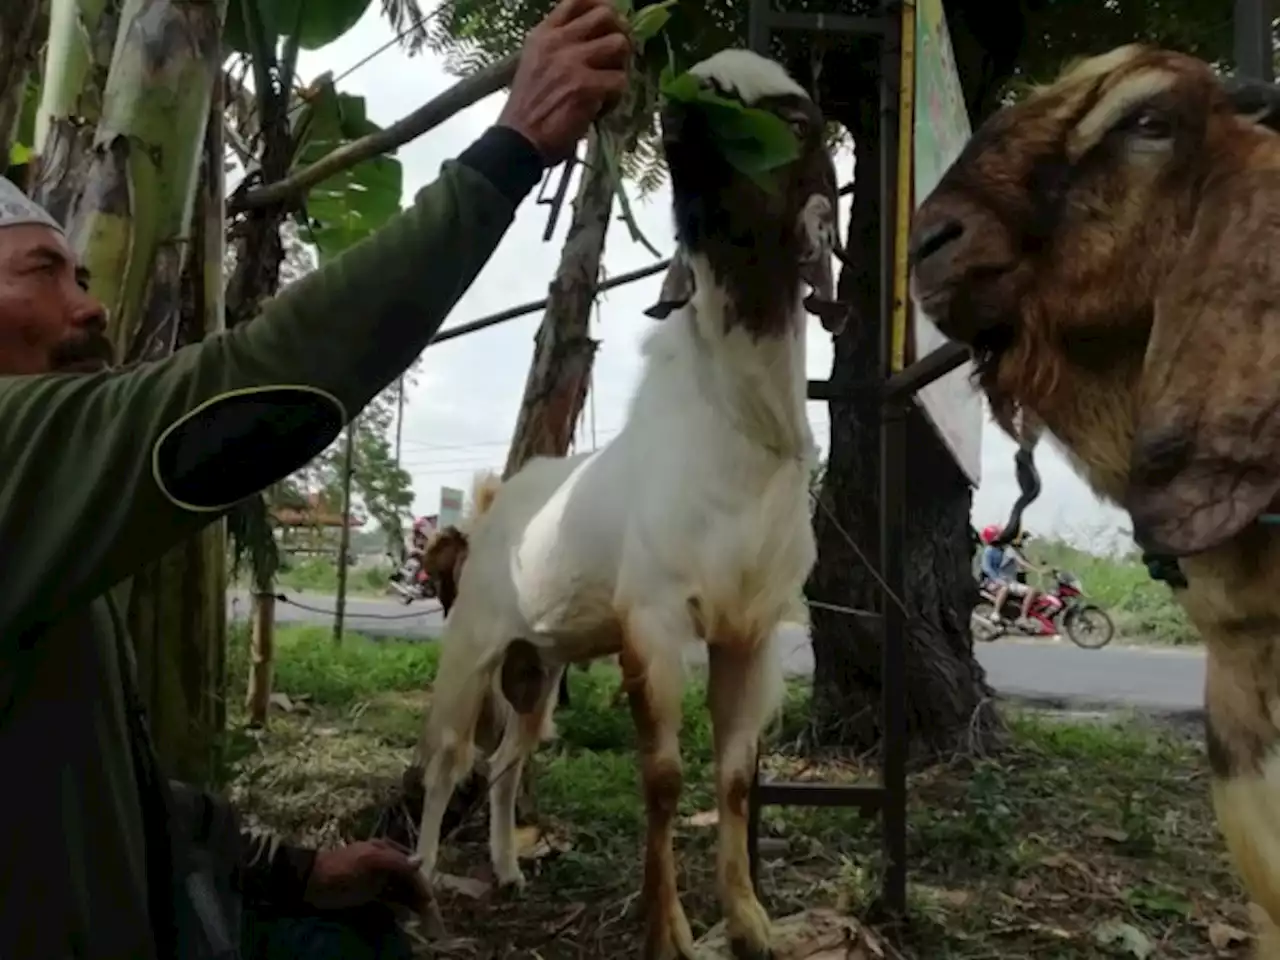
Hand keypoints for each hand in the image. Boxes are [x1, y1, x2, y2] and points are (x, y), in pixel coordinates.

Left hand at [303, 839, 430, 912]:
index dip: (420, 881)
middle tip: (426, 910)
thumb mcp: (370, 860)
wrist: (313, 883)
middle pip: (407, 878)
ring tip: (418, 914)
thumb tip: (421, 861)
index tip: (429, 898)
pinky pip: (389, 899)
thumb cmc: (343, 868)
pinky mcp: (369, 893)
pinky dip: (397, 905)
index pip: (410, 865)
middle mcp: (385, 862)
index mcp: (386, 849)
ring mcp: (377, 878)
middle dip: (417, 892)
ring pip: (400, 889)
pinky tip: (402, 914)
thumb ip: (396, 860)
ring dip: (409, 900)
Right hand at [498, 0, 631, 162]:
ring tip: (608, 85)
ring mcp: (572, 62)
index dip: (601, 7)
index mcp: (544, 34)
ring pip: (619, 45)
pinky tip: (600, 109)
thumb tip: (593, 39)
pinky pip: (620, 81)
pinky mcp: (586, 86)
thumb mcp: (535, 64)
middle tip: (617, 56)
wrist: (518, 141)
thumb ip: (558, 47)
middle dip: (618, 34)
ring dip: (620, 66)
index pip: (577, 1)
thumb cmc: (528, 109)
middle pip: (607, 15)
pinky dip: (616, 98)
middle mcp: (558, 41)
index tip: (608, 24)